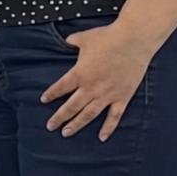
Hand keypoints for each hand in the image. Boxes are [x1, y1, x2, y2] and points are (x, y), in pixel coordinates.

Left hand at [41, 23, 155, 140]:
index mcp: (80, 74)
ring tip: (66, 133)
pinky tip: (102, 137)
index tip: (43, 101)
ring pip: (89, 115)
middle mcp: (91, 88)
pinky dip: (108, 128)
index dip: (51, 94)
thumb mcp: (84, 38)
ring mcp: (107, 95)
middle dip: (59, 117)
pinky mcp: (122, 97)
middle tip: (50, 126)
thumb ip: (73, 41)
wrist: (133, 41)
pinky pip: (114, 117)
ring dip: (77, 124)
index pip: (60, 87)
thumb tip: (67, 41)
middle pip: (71, 106)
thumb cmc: (107, 37)